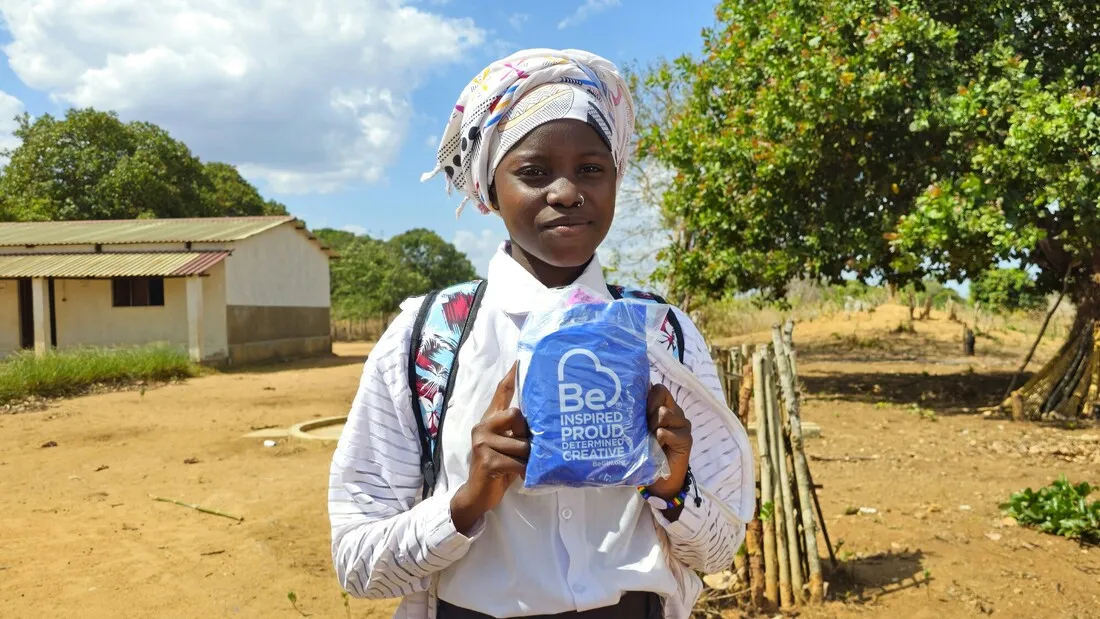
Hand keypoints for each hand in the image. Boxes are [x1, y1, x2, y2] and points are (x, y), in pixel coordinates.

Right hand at [451, 362, 528, 534]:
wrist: (477, 495)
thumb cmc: (499, 468)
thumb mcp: (508, 445)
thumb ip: (517, 430)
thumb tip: (543, 422)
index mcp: (490, 419)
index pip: (501, 392)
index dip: (511, 375)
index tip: (520, 359)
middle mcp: (483, 426)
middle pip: (516, 415)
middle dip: (527, 434)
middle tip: (526, 449)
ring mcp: (482, 442)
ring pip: (521, 444)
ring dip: (528, 459)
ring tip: (522, 466)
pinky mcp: (486, 460)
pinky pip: (517, 462)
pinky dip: (524, 472)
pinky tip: (521, 476)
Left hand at [645, 384, 691, 501]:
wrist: (661, 481)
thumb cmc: (647, 453)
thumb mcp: (640, 431)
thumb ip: (638, 415)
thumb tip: (623, 397)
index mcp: (665, 407)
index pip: (658, 389)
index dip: (646, 395)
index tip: (638, 408)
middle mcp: (676, 412)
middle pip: (661, 393)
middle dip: (648, 408)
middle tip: (644, 425)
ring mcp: (683, 424)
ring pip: (663, 413)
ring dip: (651, 426)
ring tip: (649, 439)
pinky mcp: (686, 439)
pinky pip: (664, 432)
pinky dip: (656, 440)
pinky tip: (656, 448)